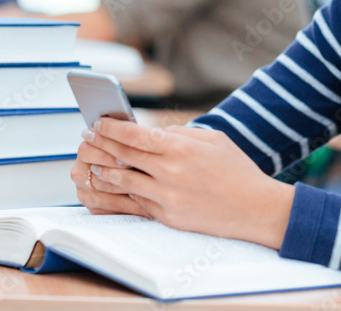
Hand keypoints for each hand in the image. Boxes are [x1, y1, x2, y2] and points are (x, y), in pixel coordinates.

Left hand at [83, 119, 295, 248]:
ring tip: (89, 162)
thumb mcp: (214, 140)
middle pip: (123, 156)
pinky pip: (134, 202)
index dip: (112, 128)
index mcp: (182, 148)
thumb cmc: (237, 171)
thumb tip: (155, 132)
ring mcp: (167, 197)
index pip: (136, 135)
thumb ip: (182, 133)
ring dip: (102, 170)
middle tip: (86, 138)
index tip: (98, 123)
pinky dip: (117, 193)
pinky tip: (108, 186)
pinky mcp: (167, 217)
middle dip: (100, 145)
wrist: (254, 208)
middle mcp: (170, 172)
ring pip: (122, 181)